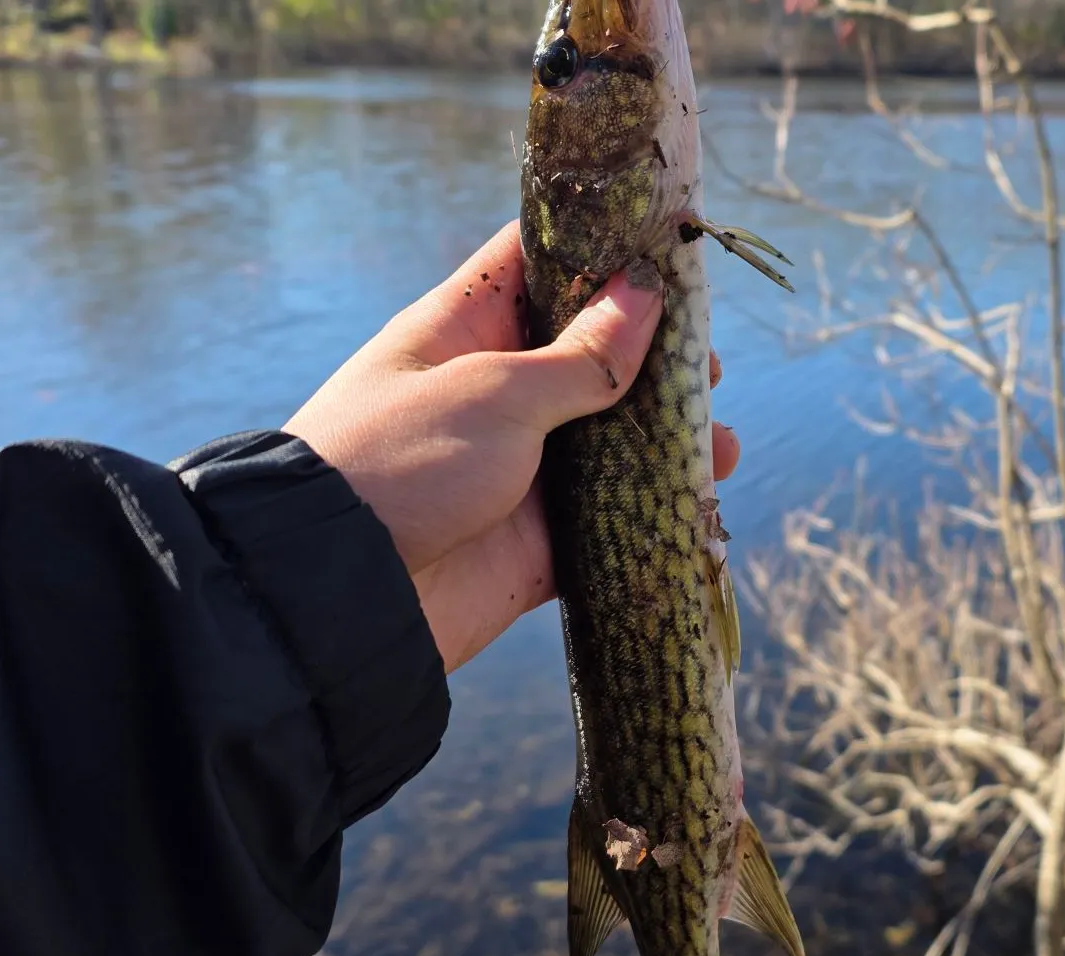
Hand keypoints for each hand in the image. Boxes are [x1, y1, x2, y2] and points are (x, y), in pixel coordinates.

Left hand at [284, 222, 740, 674]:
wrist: (342, 594)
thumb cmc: (399, 464)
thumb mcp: (494, 393)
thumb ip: (580, 356)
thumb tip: (645, 297)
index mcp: (467, 330)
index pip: (538, 265)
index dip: (602, 252)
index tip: (670, 252)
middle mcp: (496, 395)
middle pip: (590, 357)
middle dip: (654, 358)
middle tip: (708, 367)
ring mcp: (519, 470)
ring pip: (610, 443)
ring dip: (666, 440)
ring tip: (721, 442)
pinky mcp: (536, 542)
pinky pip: (609, 521)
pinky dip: (653, 511)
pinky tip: (701, 500)